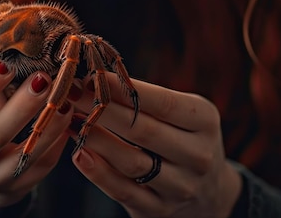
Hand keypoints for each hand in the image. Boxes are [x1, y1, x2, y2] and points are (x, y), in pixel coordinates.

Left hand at [68, 74, 241, 217]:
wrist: (209, 192)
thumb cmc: (184, 138)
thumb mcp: (182, 113)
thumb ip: (148, 99)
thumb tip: (97, 80)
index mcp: (205, 122)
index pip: (163, 103)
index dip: (124, 89)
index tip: (94, 76)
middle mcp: (198, 156)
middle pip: (143, 130)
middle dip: (103, 109)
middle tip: (73, 95)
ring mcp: (180, 187)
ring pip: (131, 162)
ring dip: (96, 139)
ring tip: (72, 120)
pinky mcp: (159, 210)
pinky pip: (123, 190)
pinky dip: (97, 172)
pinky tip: (79, 153)